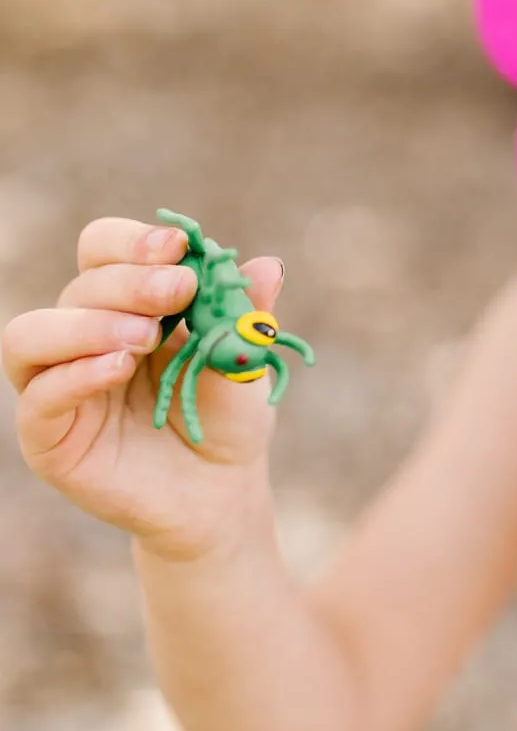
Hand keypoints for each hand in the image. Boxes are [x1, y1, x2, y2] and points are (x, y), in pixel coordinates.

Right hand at [3, 217, 284, 562]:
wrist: (221, 488)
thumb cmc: (227, 415)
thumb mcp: (244, 358)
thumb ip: (248, 314)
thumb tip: (270, 266)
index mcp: (127, 303)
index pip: (104, 250)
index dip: (133, 241)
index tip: (178, 246)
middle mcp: (83, 334)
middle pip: (79, 285)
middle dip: (130, 281)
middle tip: (177, 292)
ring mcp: (58, 383)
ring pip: (32, 333)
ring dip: (88, 324)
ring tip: (144, 337)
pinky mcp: (48, 436)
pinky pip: (39, 396)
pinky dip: (75, 375)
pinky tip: (118, 368)